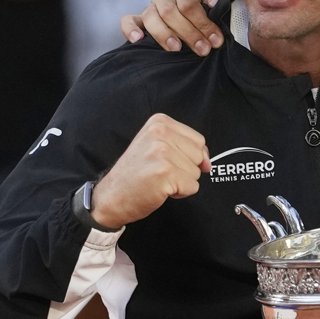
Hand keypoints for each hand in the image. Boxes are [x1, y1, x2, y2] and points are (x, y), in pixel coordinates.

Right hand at [90, 114, 210, 227]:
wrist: (111, 196)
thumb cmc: (135, 175)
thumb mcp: (157, 148)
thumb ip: (185, 148)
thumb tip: (208, 163)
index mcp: (159, 122)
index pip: (198, 140)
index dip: (189, 157)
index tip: (168, 162)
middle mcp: (160, 132)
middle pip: (199, 156)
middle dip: (185, 169)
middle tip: (160, 172)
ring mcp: (162, 152)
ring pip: (196, 172)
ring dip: (181, 182)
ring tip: (158, 180)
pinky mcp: (164, 173)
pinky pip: (192, 187)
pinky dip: (179, 193)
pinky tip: (159, 189)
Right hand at [120, 0, 230, 54]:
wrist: (202, 12)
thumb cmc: (213, 6)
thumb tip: (212, 0)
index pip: (188, 4)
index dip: (203, 24)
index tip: (216, 41)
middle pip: (170, 13)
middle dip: (188, 33)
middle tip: (203, 50)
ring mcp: (151, 7)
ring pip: (150, 17)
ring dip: (164, 35)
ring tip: (177, 49)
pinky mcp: (140, 20)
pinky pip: (128, 21)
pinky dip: (130, 29)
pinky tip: (138, 40)